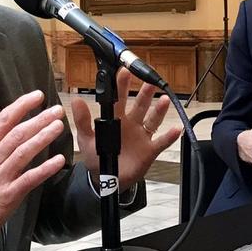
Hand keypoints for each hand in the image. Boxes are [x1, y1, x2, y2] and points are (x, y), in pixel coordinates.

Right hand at [0, 90, 66, 250]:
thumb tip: (15, 125)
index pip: (3, 120)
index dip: (21, 106)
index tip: (37, 96)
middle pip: (17, 134)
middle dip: (39, 119)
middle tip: (57, 110)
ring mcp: (0, 176)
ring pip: (23, 152)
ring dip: (43, 138)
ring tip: (59, 127)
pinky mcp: (8, 194)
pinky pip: (29, 178)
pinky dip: (45, 168)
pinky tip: (59, 160)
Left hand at [72, 69, 180, 189]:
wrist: (105, 180)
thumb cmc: (96, 157)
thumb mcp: (86, 138)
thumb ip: (83, 120)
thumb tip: (76, 101)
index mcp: (115, 119)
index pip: (119, 98)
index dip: (122, 84)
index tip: (124, 71)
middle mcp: (131, 124)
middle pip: (140, 104)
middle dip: (145, 92)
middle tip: (150, 81)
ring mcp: (141, 136)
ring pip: (153, 119)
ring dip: (159, 110)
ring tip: (165, 99)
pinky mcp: (149, 150)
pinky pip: (161, 142)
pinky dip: (169, 136)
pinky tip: (175, 129)